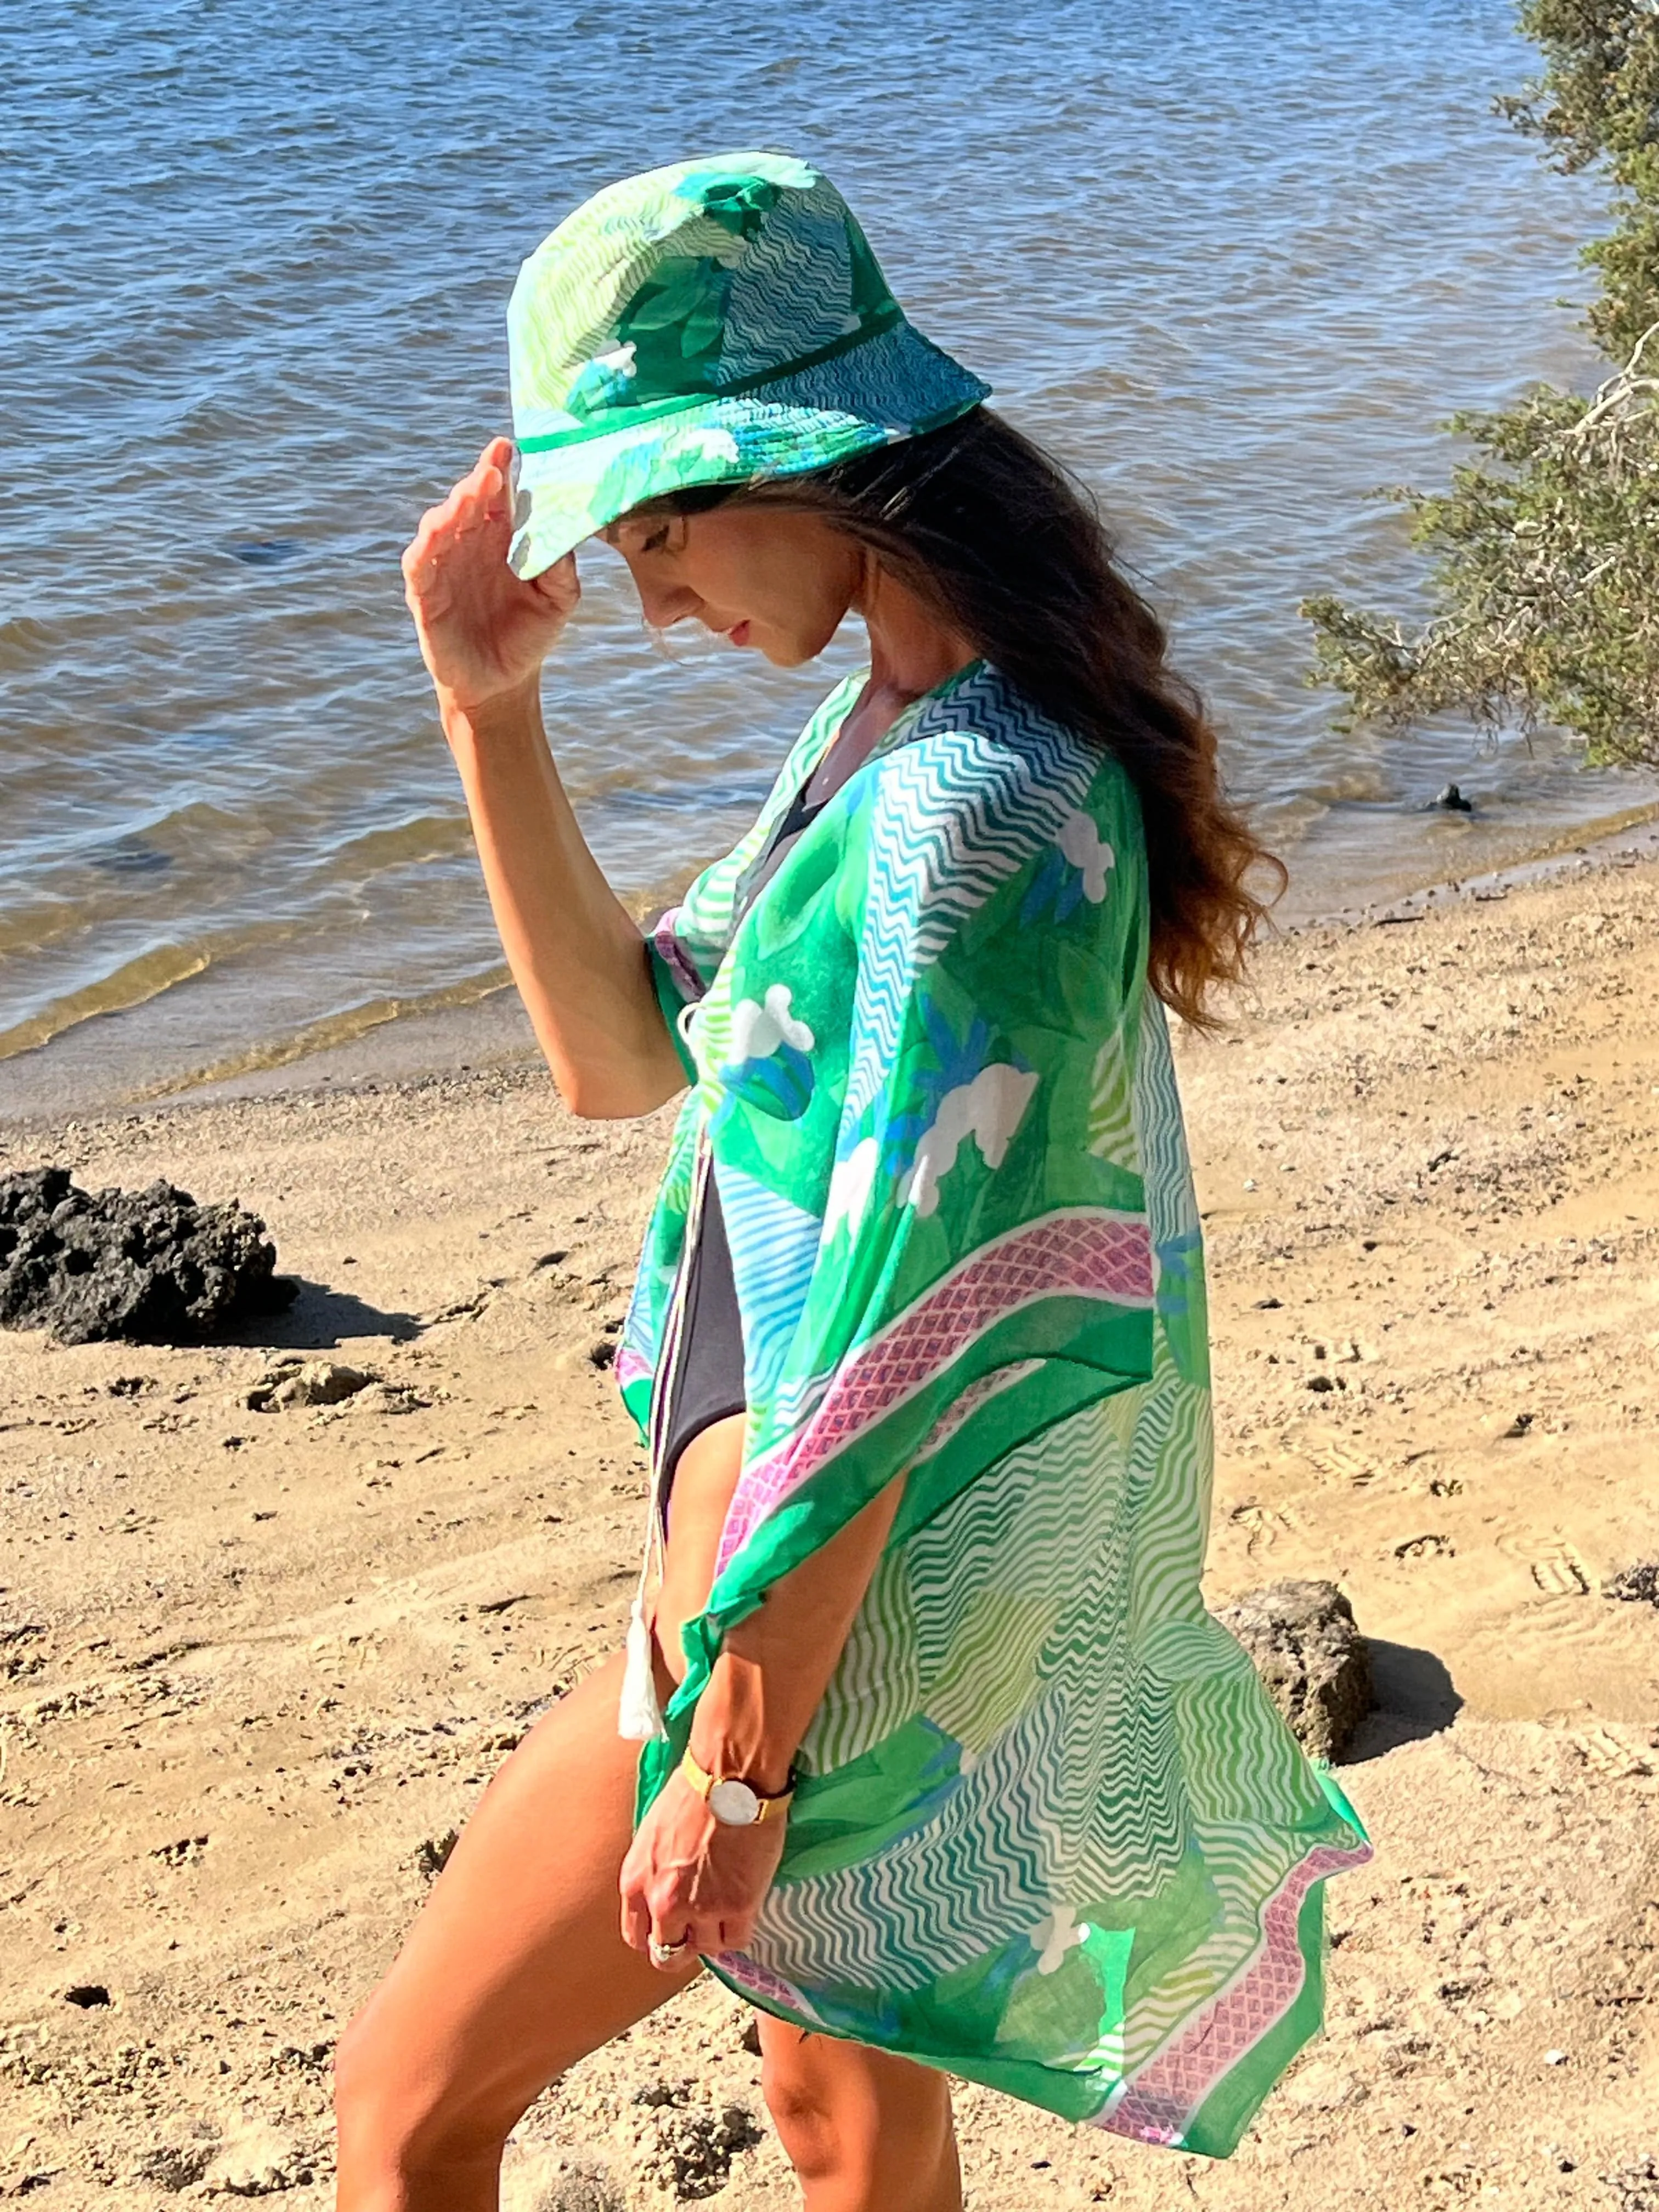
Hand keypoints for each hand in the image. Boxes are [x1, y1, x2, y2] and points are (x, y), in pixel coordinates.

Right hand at [401, 435, 579, 718]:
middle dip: (478, 482)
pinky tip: (434, 533)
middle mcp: (469, 543)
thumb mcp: (559, 599)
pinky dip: (424, 547)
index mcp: (501, 537)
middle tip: (493, 468)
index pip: (498, 494)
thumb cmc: (531, 634)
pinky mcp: (425, 595)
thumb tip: (563, 531)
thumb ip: (562, 567)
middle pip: (468, 501)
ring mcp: (444, 566)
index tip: (507, 446)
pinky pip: (419, 565)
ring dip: (452, 508)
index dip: (498, 468)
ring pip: (440, 525)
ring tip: (469, 496)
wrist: (504, 683)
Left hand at [619, 1771, 786, 1967]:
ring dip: (716, 1932)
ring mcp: (700, 1908)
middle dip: (685, 1943)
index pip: (636, 1937)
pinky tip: (745, 1903)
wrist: (730, 1775)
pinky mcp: (737, 1907)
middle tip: (702, 1927)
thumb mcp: (653, 1833)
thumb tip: (664, 1893)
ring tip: (728, 1903)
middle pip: (667, 1955)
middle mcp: (662, 1902)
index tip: (672, 1929)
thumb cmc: (693, 1790)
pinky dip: (741, 1928)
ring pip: (706, 1948)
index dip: (657, 1936)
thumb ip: (654, 1872)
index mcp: (635, 1881)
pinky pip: (737, 1940)